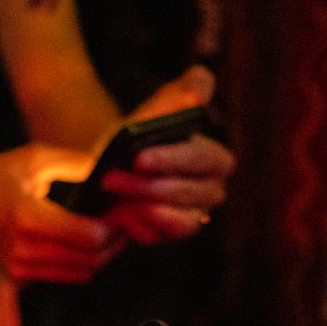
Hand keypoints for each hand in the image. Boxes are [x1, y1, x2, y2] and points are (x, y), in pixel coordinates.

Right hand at [0, 144, 124, 284]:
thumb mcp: (33, 158)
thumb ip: (76, 164)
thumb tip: (114, 171)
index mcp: (26, 216)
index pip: (87, 236)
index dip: (113, 226)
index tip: (122, 209)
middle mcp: (23, 249)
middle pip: (91, 258)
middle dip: (114, 241)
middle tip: (124, 220)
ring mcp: (20, 268)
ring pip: (82, 272)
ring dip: (102, 255)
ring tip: (109, 230)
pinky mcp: (20, 278)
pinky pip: (65, 276)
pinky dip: (82, 262)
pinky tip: (85, 242)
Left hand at [101, 66, 236, 243]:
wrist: (116, 165)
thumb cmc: (142, 134)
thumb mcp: (160, 107)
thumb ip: (185, 91)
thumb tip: (202, 89)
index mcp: (214, 158)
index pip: (203, 160)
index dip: (172, 160)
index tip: (139, 158)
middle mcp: (212, 190)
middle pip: (189, 193)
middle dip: (149, 186)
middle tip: (112, 178)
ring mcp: (194, 215)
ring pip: (180, 219)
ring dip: (143, 207)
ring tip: (113, 197)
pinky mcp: (171, 234)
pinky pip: (162, 236)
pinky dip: (141, 226)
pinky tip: (119, 216)